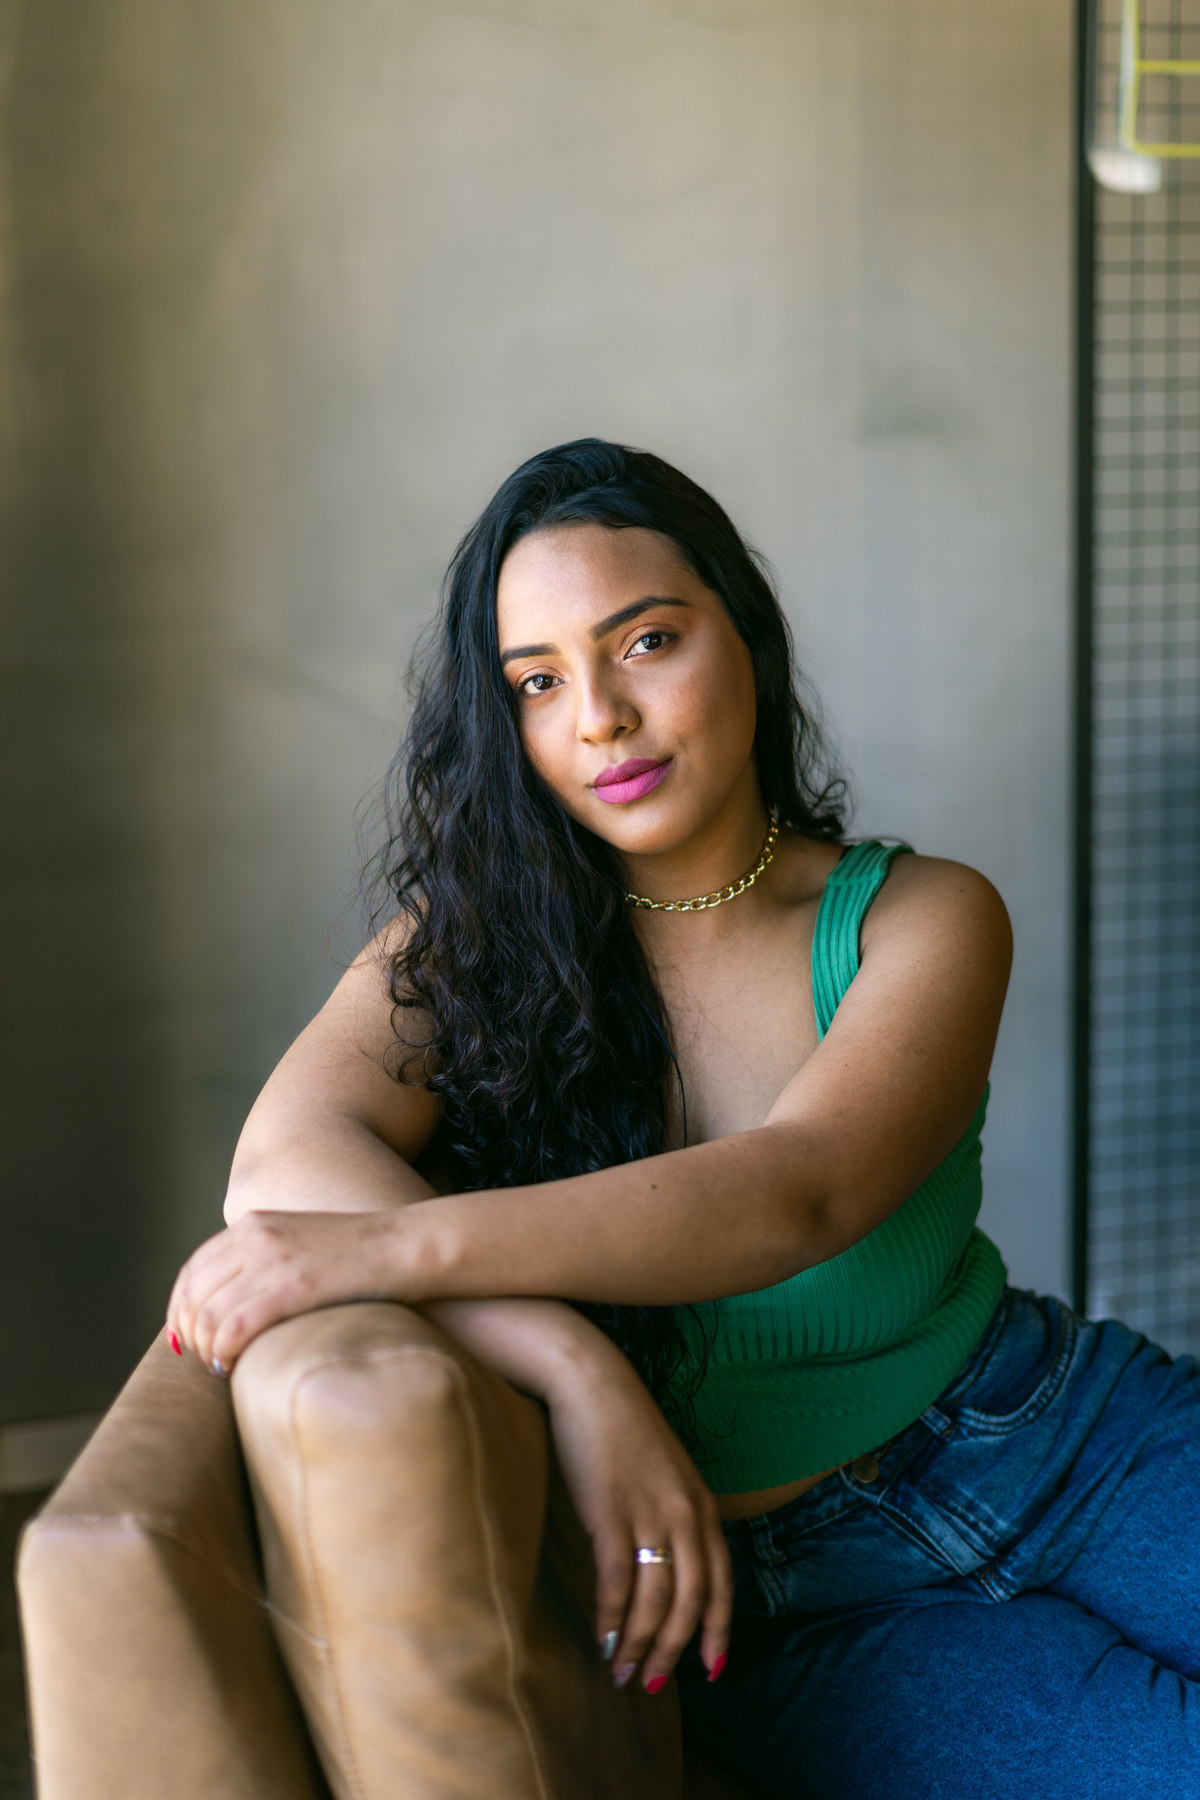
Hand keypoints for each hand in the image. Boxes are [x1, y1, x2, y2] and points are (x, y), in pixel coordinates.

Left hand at [166, 1209, 399, 1372]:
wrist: (403, 1245)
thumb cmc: (359, 1255)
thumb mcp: (301, 1242)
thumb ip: (266, 1260)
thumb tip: (235, 1301)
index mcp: (253, 1224)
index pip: (193, 1269)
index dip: (179, 1308)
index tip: (183, 1338)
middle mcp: (255, 1236)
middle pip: (194, 1293)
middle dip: (188, 1333)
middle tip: (200, 1360)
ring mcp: (273, 1260)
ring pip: (209, 1314)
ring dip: (205, 1348)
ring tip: (218, 1366)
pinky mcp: (294, 1286)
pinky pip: (236, 1326)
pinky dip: (224, 1351)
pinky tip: (230, 1366)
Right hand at [544, 1358, 731, 1693]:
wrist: (591, 1383)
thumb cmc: (623, 1427)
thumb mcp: (668, 1471)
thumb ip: (677, 1513)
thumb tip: (671, 1564)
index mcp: (703, 1506)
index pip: (721, 1584)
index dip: (717, 1631)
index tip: (711, 1669)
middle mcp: (685, 1515)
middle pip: (690, 1603)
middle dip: (673, 1651)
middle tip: (653, 1685)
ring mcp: (649, 1515)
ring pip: (654, 1601)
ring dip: (639, 1645)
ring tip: (622, 1672)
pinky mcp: (610, 1513)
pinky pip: (617, 1581)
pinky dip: (611, 1619)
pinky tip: (602, 1640)